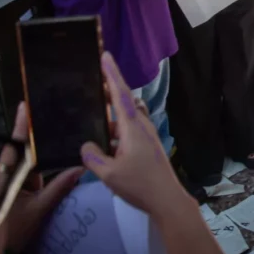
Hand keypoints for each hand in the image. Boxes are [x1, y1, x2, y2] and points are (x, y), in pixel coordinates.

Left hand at [0, 103, 83, 252]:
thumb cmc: (10, 230)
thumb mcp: (37, 210)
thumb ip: (57, 189)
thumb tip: (80, 167)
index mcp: (3, 177)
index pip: (14, 146)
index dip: (21, 126)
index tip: (25, 105)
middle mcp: (3, 177)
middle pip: (21, 152)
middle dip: (34, 135)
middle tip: (47, 113)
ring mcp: (8, 186)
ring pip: (26, 164)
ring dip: (41, 152)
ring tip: (57, 132)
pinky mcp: (14, 195)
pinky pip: (29, 176)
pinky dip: (42, 168)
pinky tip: (55, 158)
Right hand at [81, 53, 187, 216]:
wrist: (166, 199)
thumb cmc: (139, 184)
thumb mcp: (108, 174)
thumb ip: (93, 158)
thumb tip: (86, 146)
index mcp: (133, 126)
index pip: (120, 94)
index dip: (112, 74)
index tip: (106, 55)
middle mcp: (142, 126)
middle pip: (124, 102)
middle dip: (109, 92)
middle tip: (91, 86)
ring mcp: (147, 135)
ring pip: (127, 117)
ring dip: (112, 114)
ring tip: (93, 115)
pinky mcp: (148, 146)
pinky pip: (130, 129)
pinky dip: (117, 129)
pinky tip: (105, 141)